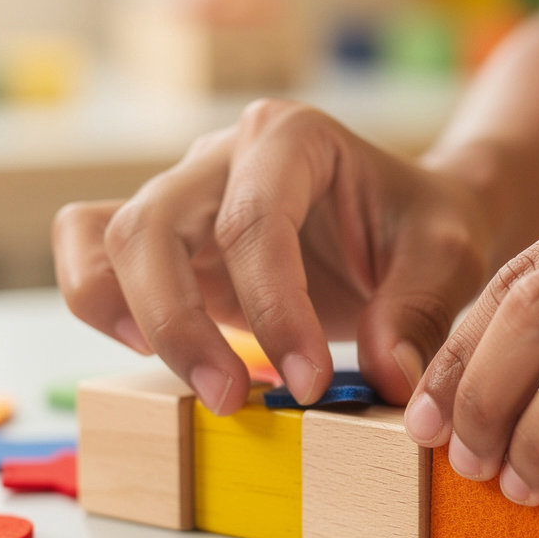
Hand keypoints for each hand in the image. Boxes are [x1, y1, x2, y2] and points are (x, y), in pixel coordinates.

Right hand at [53, 99, 489, 412]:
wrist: (407, 220)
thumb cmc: (424, 229)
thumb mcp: (448, 257)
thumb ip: (420, 312)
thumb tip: (386, 379)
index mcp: (291, 138)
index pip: (254, 221)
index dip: (273, 310)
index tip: (311, 383)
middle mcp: (222, 157)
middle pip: (152, 229)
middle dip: (184, 327)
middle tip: (235, 399)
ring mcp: (187, 195)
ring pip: (107, 241)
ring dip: (137, 321)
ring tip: (198, 379)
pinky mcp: (170, 241)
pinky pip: (90, 247)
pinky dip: (100, 299)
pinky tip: (149, 347)